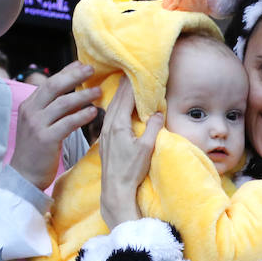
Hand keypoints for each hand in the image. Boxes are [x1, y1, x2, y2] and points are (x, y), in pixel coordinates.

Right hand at [10, 62, 101, 189]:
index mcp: (29, 106)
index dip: (66, 72)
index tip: (81, 64)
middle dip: (74, 76)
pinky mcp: (46, 139)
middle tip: (91, 70)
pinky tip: (93, 112)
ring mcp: (37, 125)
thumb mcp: (39, 125)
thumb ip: (52, 110)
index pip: (49, 83)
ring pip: (63, 103)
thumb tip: (73, 96)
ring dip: (83, 95)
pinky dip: (82, 115)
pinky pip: (67, 123)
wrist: (24, 176)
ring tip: (99, 91)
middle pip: (54, 86)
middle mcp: (31, 112)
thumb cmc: (36, 151)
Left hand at [98, 81, 160, 227]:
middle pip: (116, 99)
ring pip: (111, 108)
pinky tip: (117, 107)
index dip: (131, 84)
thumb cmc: (131, 170)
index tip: (136, 71)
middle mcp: (109, 126)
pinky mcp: (104, 141)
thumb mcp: (147, 148)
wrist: (115, 189)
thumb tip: (157, 112)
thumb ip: (152, 127)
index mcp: (118, 125)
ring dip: (118, 95)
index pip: (126, 98)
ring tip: (124, 85)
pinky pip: (109, 117)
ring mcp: (104, 133)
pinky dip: (114, 107)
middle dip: (123, 86)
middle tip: (130, 72)